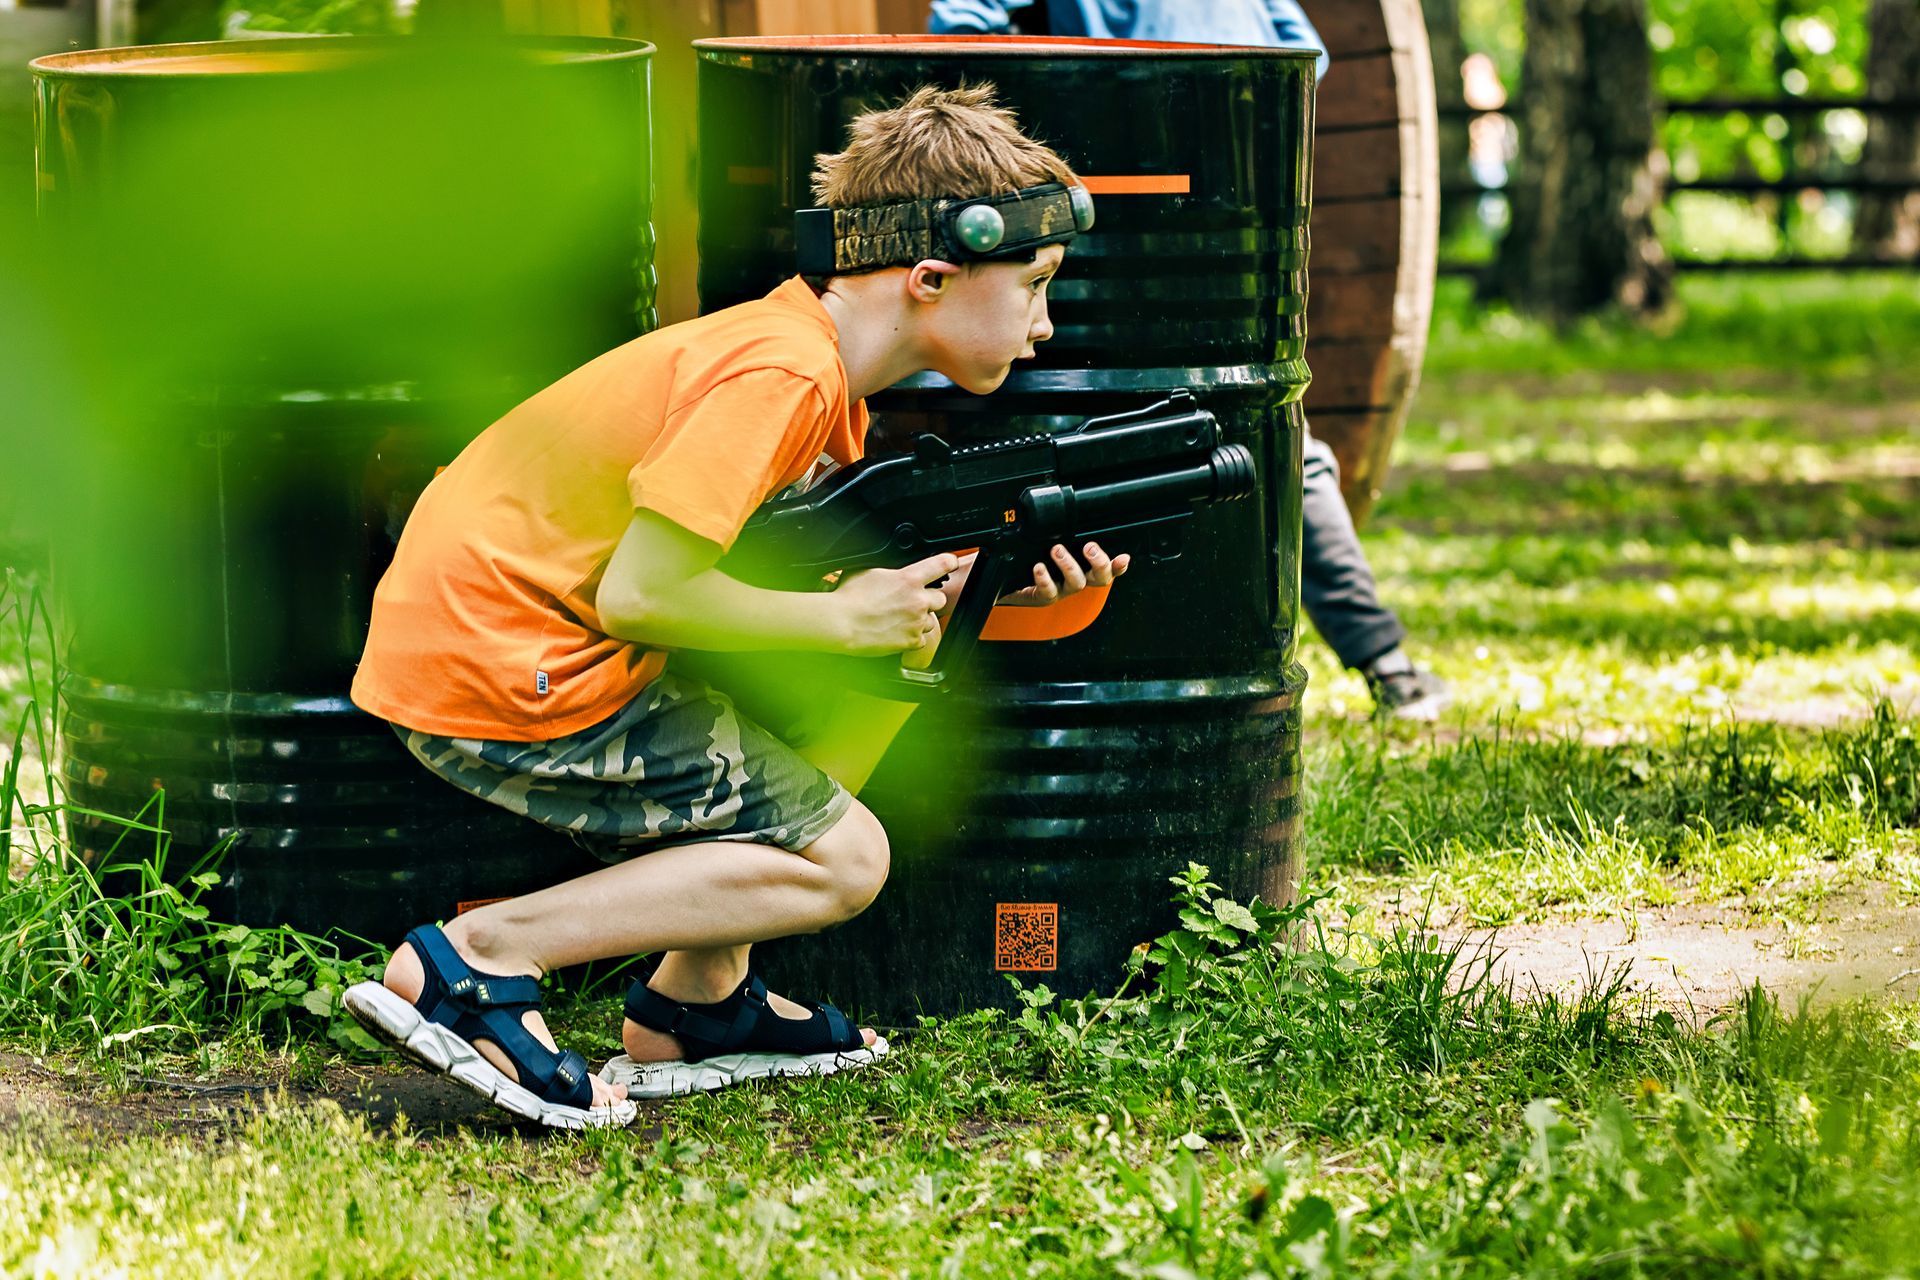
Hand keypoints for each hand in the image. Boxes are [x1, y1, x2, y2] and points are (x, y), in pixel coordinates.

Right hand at [833, 553, 958, 655]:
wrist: (842, 623)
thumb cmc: (849, 597)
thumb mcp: (869, 571)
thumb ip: (889, 570)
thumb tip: (892, 570)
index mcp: (909, 578)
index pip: (943, 564)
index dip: (949, 562)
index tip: (950, 564)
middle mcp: (918, 600)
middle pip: (940, 598)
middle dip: (929, 600)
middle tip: (911, 602)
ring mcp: (916, 622)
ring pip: (932, 621)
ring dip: (920, 620)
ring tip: (899, 620)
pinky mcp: (912, 641)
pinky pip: (921, 640)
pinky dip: (912, 638)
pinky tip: (896, 633)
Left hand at [995, 541, 1129, 605]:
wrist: (1015, 583)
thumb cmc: (1039, 562)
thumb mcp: (1055, 545)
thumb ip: (1067, 534)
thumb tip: (1073, 510)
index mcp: (1084, 569)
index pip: (1109, 568)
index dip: (1119, 566)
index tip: (1124, 557)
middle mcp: (1077, 580)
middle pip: (1100, 578)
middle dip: (1099, 563)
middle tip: (1089, 547)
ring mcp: (1062, 590)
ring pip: (1076, 583)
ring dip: (1069, 565)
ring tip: (1057, 550)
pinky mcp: (1044, 597)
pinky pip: (1049, 592)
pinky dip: (1045, 579)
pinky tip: (1039, 567)